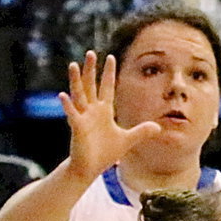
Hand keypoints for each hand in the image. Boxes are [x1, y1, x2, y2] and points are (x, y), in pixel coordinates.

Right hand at [59, 52, 160, 181]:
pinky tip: (62, 95)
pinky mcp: (77, 128)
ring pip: (79, 95)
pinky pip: (72, 115)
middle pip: (91, 86)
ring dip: (76, 80)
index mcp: (104, 111)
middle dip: (91, 70)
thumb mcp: (128, 140)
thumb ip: (141, 132)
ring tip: (73, 65)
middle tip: (91, 52)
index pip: (107, 88)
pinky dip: (67, 106)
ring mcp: (83, 118)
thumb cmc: (105, 153)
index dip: (108, 73)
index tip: (111, 57)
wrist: (90, 168)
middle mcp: (92, 111)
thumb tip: (158, 127)